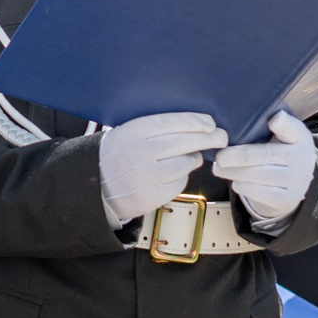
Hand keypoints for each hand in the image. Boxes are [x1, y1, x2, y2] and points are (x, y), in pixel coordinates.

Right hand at [99, 111, 229, 226]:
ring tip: (191, 156)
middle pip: (186, 142)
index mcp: (135, 131)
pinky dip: (180, 176)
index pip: (174, 122)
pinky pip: (180, 182)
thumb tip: (193, 123)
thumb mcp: (127, 132)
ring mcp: (148, 175)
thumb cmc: (116, 155)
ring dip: (194, 158)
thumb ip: (154, 128)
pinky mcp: (153, 195)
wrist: (95, 185)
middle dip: (209, 138)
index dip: (196, 122)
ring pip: (187, 162)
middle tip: (221, 137)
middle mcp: (142, 152)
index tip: (210, 123)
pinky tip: (172, 173)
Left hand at [213, 111, 317, 225]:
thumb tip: (232, 124)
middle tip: (220, 157)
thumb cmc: (278, 151)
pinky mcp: (286, 200)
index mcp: (299, 136)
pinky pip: (258, 193)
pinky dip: (242, 186)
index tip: (274, 119)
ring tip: (219, 168)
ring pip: (258, 176)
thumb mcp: (278, 135)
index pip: (291, 128)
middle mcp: (301, 158)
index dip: (283, 123)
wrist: (292, 183)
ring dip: (234, 172)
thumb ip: (264, 126)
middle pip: (266, 155)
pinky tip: (235, 181)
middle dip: (238, 156)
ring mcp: (296, 181)